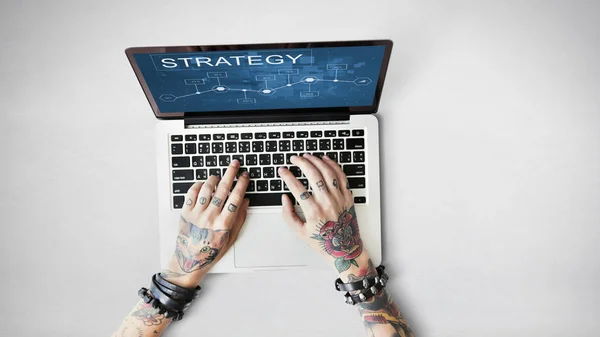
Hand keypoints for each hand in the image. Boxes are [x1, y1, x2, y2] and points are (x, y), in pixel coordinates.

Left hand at [162, 160, 249, 286]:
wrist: (190, 261)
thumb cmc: (212, 251)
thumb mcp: (231, 238)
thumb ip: (239, 218)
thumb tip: (245, 201)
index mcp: (224, 223)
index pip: (236, 197)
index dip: (242, 184)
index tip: (245, 175)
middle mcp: (210, 216)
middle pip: (222, 189)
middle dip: (230, 173)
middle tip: (235, 164)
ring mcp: (196, 213)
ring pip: (206, 188)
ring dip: (214, 179)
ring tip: (218, 176)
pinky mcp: (185, 213)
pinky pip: (192, 193)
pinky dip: (198, 185)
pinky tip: (203, 184)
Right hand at [278, 154, 368, 276]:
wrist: (345, 249)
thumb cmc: (323, 242)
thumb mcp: (300, 232)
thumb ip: (288, 214)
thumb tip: (285, 198)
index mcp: (313, 212)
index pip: (297, 187)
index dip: (287, 176)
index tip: (282, 170)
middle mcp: (327, 203)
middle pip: (313, 174)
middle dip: (301, 163)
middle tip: (294, 159)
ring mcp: (339, 198)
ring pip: (327, 172)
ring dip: (316, 161)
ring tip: (307, 156)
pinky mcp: (348, 196)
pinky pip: (341, 176)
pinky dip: (333, 165)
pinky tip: (325, 159)